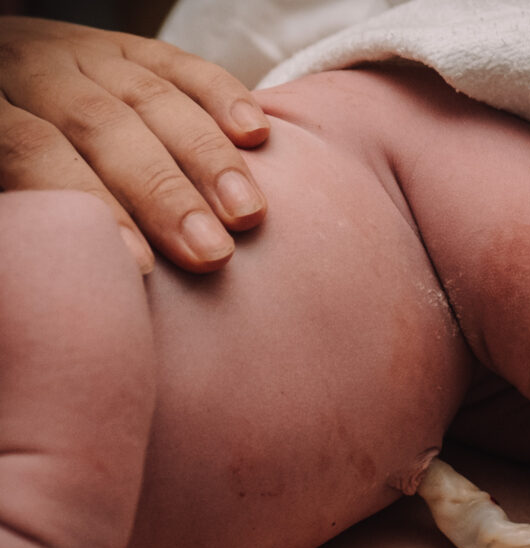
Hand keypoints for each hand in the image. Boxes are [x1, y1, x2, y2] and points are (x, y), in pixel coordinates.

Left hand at [0, 17, 269, 272]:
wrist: (8, 97)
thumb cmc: (9, 178)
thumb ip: (20, 213)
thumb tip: (66, 263)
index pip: (36, 152)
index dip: (95, 207)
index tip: (143, 266)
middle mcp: (33, 70)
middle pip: (105, 126)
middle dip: (166, 192)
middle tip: (212, 252)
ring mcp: (87, 54)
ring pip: (153, 98)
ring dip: (209, 160)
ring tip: (248, 214)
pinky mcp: (131, 49)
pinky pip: (183, 64)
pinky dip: (223, 96)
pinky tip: (255, 134)